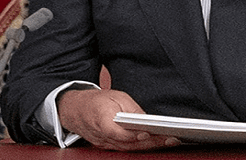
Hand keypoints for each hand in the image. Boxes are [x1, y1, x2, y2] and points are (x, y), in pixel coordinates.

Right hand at [57, 88, 179, 149]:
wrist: (74, 110)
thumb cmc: (96, 101)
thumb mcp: (116, 96)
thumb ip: (132, 110)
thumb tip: (148, 120)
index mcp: (102, 120)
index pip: (120, 132)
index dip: (135, 135)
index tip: (150, 133)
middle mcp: (103, 136)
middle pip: (130, 144)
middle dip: (152, 143)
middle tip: (171, 139)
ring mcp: (105, 144)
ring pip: (130, 149)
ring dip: (150, 147)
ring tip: (169, 141)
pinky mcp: (108, 146)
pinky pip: (126, 149)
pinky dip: (141, 147)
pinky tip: (155, 143)